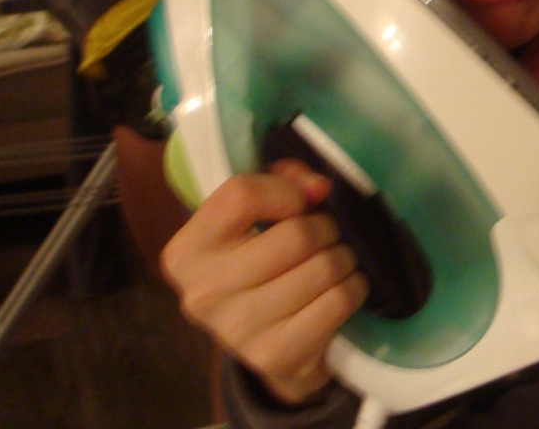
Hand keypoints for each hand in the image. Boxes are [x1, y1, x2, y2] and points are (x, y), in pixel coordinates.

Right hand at [160, 160, 369, 403]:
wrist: (267, 343)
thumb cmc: (261, 263)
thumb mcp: (256, 218)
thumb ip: (284, 182)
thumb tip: (318, 187)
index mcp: (186, 251)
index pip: (242, 195)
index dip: (286, 191)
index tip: (299, 203)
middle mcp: (203, 292)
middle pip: (297, 235)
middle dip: (325, 228)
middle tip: (325, 236)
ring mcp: (237, 329)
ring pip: (324, 267)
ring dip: (343, 259)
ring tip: (332, 263)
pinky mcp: (274, 355)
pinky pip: (339, 300)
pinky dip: (352, 288)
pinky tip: (339, 290)